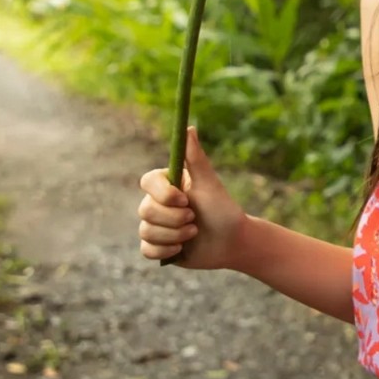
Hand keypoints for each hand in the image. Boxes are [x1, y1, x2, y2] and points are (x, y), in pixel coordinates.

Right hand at [138, 127, 245, 269]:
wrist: (232, 242)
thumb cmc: (223, 209)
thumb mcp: (209, 183)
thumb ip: (195, 157)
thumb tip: (188, 127)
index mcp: (168, 184)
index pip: (147, 182)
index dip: (163, 193)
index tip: (185, 200)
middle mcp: (158, 203)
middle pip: (145, 210)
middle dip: (174, 219)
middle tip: (195, 219)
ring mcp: (156, 225)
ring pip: (146, 231)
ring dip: (174, 235)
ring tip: (194, 232)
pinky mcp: (157, 246)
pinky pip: (146, 250)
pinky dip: (165, 251)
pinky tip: (182, 249)